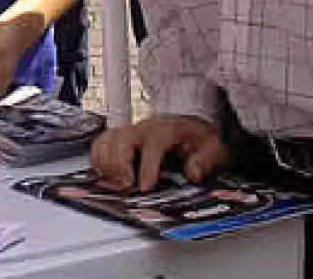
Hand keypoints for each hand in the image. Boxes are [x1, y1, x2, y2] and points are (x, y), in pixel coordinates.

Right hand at [90, 116, 228, 191]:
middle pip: (122, 139)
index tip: (145, 187)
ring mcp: (131, 131)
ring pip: (108, 140)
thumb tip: (193, 173)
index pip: (153, 144)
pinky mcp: (121, 138)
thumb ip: (206, 160)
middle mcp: (145, 128)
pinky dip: (98, 159)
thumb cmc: (200, 138)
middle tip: (127, 186)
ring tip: (116, 183)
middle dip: (121, 165)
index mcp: (168, 129)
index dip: (148, 167)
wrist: (192, 125)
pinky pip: (101, 143)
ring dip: (108, 164)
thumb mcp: (213, 147)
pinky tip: (105, 174)